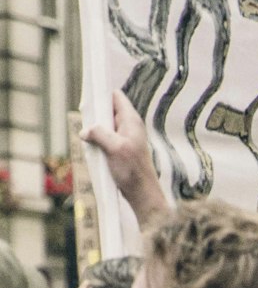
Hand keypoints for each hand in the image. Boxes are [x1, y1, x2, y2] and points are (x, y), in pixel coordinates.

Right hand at [82, 88, 168, 225]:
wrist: (142, 194)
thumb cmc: (132, 170)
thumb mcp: (114, 148)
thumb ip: (99, 134)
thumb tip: (84, 131)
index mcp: (131, 120)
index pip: (116, 96)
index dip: (102, 93)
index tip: (88, 94)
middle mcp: (129, 126)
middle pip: (108, 109)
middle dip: (95, 112)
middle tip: (84, 118)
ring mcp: (125, 138)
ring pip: (105, 124)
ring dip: (95, 127)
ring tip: (86, 133)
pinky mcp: (120, 149)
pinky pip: (105, 138)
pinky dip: (97, 139)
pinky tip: (90, 145)